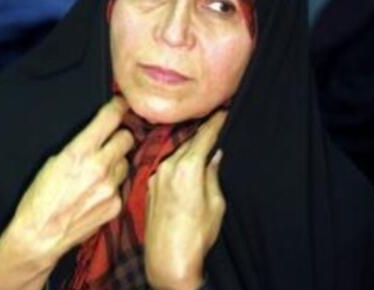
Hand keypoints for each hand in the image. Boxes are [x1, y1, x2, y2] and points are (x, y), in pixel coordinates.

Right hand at [0, 97, 133, 289]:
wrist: (40, 236)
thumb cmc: (39, 199)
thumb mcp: (53, 161)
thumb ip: (79, 146)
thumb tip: (96, 135)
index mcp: (80, 152)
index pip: (110, 118)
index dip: (118, 107)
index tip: (121, 104)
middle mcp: (100, 167)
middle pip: (127, 138)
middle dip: (119, 136)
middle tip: (110, 140)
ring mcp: (110, 188)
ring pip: (126, 162)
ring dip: (116, 162)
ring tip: (99, 172)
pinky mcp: (115, 205)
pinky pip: (121, 186)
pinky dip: (113, 185)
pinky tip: (97, 192)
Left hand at [144, 111, 226, 289]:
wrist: (167, 260)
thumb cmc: (196, 236)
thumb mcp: (215, 203)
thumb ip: (212, 175)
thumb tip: (214, 157)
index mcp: (188, 168)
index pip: (204, 136)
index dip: (215, 122)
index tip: (223, 112)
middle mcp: (168, 167)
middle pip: (189, 142)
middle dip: (203, 134)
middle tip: (216, 125)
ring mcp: (156, 176)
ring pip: (177, 153)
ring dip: (189, 148)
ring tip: (204, 144)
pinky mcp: (150, 187)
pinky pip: (167, 166)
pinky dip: (178, 162)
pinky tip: (188, 167)